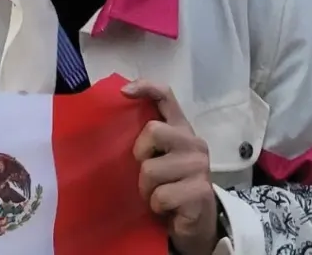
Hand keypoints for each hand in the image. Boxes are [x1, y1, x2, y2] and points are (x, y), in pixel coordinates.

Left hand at [122, 80, 219, 254]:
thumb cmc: (168, 185)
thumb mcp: (155, 157)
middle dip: (141, 154)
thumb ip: (144, 138)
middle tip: (146, 172)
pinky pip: (161, 195)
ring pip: (151, 169)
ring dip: (146, 188)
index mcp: (180, 128)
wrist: (194, 224)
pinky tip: (166, 207)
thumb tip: (111, 118)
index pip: (166, 96)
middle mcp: (193, 142)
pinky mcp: (201, 191)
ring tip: (156, 194)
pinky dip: (156, 205)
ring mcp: (200, 166)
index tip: (124, 92)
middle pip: (153, 130)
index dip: (146, 87)